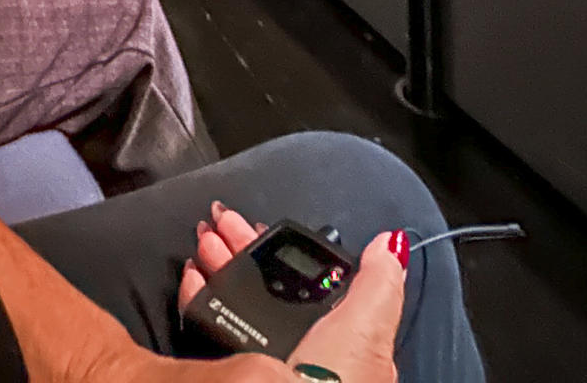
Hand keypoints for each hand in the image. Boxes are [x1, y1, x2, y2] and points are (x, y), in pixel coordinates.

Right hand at [178, 205, 407, 382]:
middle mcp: (301, 349)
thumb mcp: (367, 326)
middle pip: (267, 286)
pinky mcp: (239, 369)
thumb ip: (378, 285)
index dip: (278, 248)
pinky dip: (201, 295)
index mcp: (336, 338)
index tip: (255, 223)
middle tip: (221, 219)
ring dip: (220, 264)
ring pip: (238, 299)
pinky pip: (213, 322)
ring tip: (204, 237)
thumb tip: (392, 243)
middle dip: (242, 248)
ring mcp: (267, 360)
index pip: (303, 280)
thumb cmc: (335, 380)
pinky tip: (195, 277)